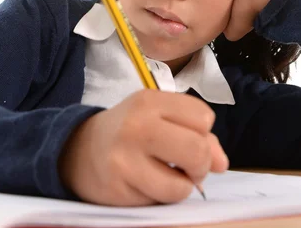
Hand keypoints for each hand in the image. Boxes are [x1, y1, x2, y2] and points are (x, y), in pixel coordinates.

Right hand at [58, 89, 228, 205]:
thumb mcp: (159, 119)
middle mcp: (137, 125)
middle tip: (186, 166)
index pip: (203, 117)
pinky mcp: (118, 188)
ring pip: (182, 185)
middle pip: (198, 150)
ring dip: (182, 186)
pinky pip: (160, 200)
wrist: (77, 150)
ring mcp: (125, 158)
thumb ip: (198, 135)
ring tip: (166, 177)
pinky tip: (146, 184)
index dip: (203, 133)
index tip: (187, 137)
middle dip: (200, 164)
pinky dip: (162, 197)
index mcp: (150, 100)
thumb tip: (222, 164)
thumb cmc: (129, 132)